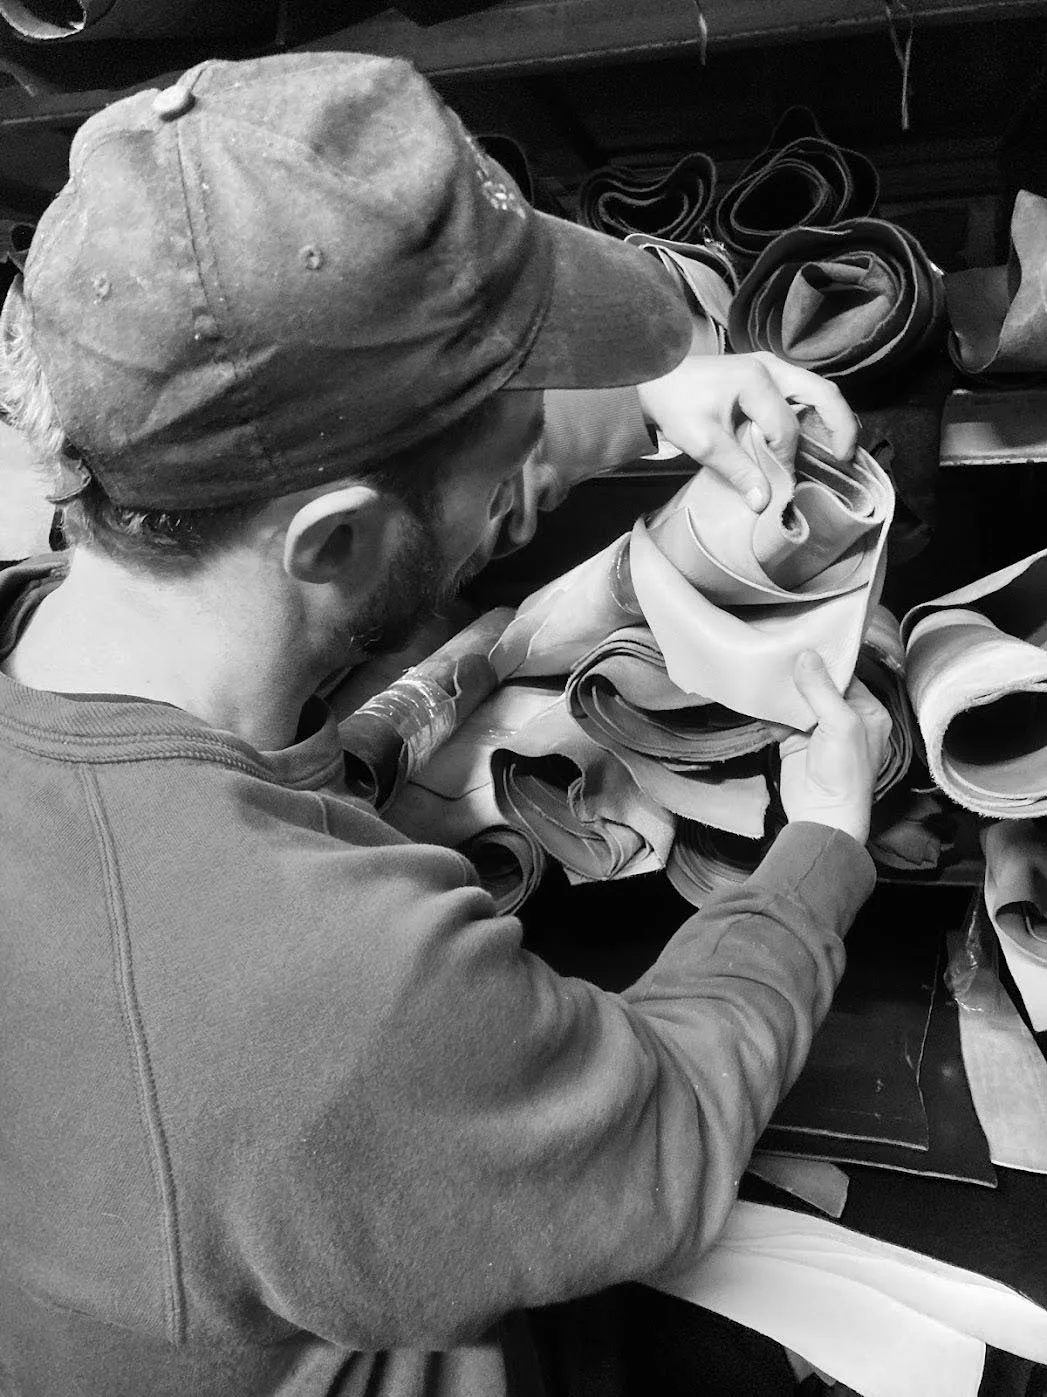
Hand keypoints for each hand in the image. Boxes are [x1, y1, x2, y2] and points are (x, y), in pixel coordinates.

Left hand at [635, 350, 856, 510]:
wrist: (656, 380)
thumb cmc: (676, 406)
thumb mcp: (703, 443)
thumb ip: (737, 470)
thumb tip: (764, 503)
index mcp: (756, 380)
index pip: (786, 428)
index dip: (787, 460)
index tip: (782, 485)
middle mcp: (771, 367)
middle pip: (824, 393)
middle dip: (842, 426)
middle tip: (846, 458)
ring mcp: (772, 366)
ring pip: (819, 389)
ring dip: (832, 418)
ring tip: (839, 449)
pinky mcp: (769, 372)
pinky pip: (804, 391)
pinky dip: (816, 412)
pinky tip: (816, 436)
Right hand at [778, 651, 891, 844]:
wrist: (822, 816)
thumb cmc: (845, 774)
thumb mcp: (840, 725)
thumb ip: (822, 690)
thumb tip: (806, 656)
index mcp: (867, 712)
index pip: (846, 677)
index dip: (826, 661)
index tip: (805, 641)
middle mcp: (844, 719)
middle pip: (819, 686)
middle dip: (800, 672)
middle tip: (780, 649)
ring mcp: (817, 730)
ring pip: (798, 700)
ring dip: (783, 689)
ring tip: (766, 667)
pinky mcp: (794, 741)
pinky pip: (781, 718)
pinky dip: (770, 709)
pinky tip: (759, 694)